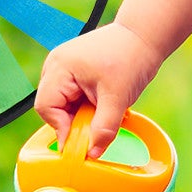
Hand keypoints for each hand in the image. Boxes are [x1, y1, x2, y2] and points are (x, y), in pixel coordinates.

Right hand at [35, 23, 159, 156]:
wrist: (144, 36)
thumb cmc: (130, 58)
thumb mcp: (118, 98)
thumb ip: (104, 128)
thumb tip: (92, 154)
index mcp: (60, 67)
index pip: (46, 107)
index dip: (62, 128)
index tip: (82, 142)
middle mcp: (56, 65)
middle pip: (52, 107)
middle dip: (73, 120)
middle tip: (97, 124)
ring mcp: (64, 67)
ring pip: (63, 104)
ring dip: (81, 114)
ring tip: (104, 108)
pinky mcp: (73, 71)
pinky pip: (72, 97)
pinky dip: (85, 106)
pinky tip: (103, 102)